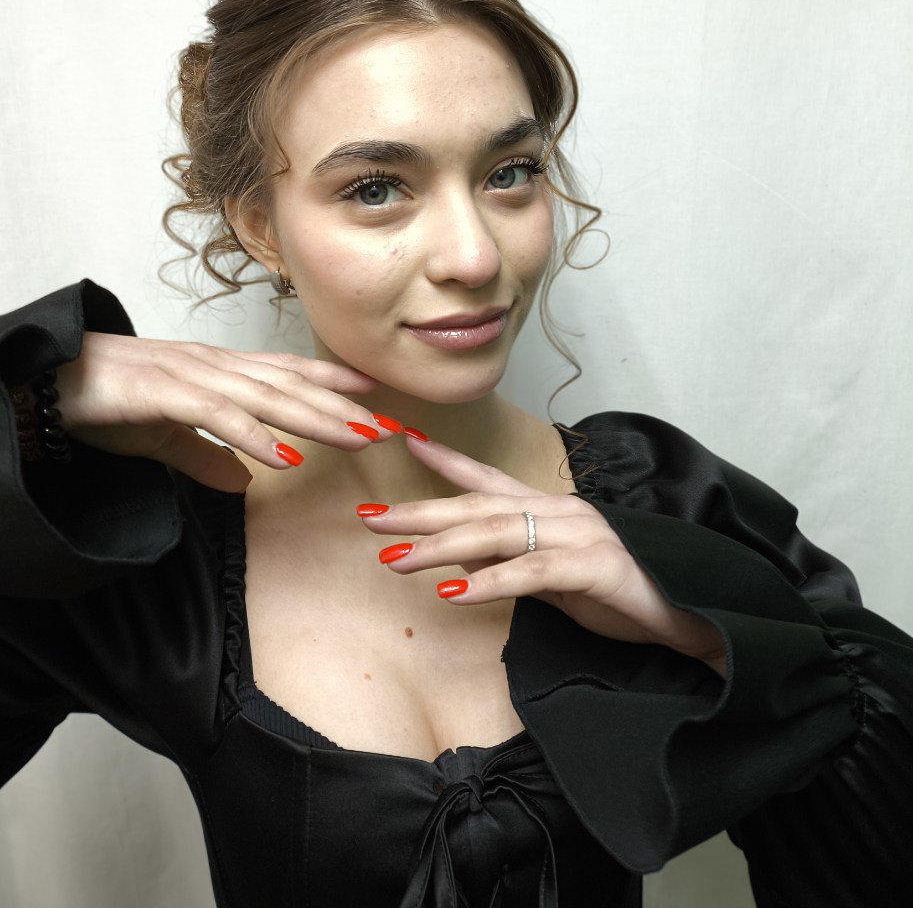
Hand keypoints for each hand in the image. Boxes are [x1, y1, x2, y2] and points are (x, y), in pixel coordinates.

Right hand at [53, 332, 396, 491]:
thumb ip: (204, 455)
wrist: (45, 378)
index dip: (331, 381)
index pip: (285, 373)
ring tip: (356, 436)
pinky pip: (216, 417)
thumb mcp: (163, 435)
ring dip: (314, 417)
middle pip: (289, 386)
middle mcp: (212, 367)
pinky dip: (252, 435)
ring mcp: (190, 376)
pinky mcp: (162, 395)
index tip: (374, 394)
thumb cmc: (105, 401)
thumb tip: (243, 481)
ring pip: (265, 397)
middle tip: (389, 424)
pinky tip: (282, 456)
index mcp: (215, 372)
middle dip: (341, 405)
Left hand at [359, 435, 726, 676]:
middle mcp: (560, 511)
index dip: (446, 462)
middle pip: (478, 506)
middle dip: (420, 512)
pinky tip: (455, 593)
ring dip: (441, 546)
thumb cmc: (618, 595)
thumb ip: (511, 563)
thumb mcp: (552, 580)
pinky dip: (491, 582)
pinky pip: (533, 572)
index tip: (404, 441)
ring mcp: (578, 534)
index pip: (488, 481)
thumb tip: (462, 560)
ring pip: (498, 533)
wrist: (687, 615)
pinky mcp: (594, 566)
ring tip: (395, 559)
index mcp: (549, 509)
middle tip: (370, 519)